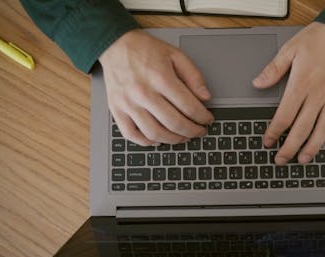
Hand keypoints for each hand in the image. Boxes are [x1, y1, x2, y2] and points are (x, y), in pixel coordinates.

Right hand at [99, 29, 213, 145]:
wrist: (115, 45)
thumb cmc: (145, 50)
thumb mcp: (175, 55)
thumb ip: (193, 75)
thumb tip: (205, 97)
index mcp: (160, 78)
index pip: (189, 106)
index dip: (203, 117)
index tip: (208, 120)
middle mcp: (143, 92)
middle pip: (174, 123)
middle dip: (192, 131)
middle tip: (199, 132)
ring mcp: (128, 104)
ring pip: (154, 133)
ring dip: (173, 140)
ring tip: (183, 137)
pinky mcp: (116, 110)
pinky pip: (131, 134)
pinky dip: (146, 142)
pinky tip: (158, 140)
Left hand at [253, 22, 324, 164]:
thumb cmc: (320, 37)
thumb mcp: (290, 49)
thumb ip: (273, 70)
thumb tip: (257, 83)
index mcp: (302, 84)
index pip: (284, 116)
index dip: (274, 133)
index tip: (267, 142)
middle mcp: (319, 94)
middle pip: (302, 129)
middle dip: (290, 148)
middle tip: (281, 160)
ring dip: (314, 147)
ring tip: (304, 159)